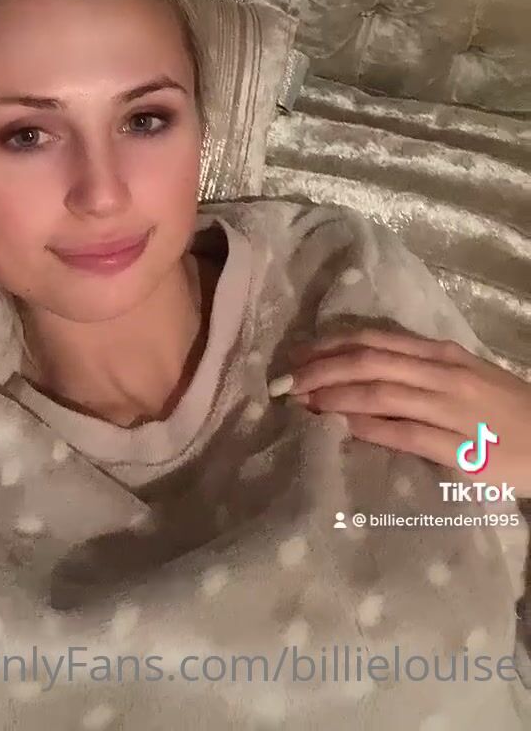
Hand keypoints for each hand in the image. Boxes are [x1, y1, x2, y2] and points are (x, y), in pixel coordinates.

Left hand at [281, 327, 530, 498]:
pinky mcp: (464, 450)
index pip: (375, 340)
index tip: (296, 354)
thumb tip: (363, 370)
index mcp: (441, 353)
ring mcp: (454, 410)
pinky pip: (409, 434)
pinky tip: (343, 430)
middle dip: (321, 369)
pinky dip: (371, 429)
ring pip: (383, 394)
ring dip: (337, 397)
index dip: (330, 345)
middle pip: (370, 362)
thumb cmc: (506, 410)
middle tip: (285, 381)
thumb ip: (418, 370)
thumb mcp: (463, 375)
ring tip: (303, 403)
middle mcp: (444, 374)